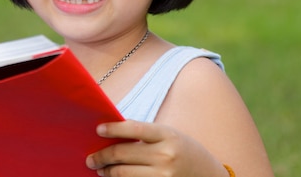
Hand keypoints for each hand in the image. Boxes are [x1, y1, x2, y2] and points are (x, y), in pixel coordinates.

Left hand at [86, 120, 226, 176]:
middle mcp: (165, 155)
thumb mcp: (169, 135)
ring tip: (100, 169)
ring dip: (108, 172)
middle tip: (90, 158)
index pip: (134, 129)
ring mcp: (164, 176)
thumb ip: (145, 134)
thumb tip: (113, 133)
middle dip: (102, 156)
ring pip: (124, 174)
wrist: (210, 175)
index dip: (113, 129)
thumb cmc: (184, 150)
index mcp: (167, 135)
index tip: (98, 130)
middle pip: (124, 154)